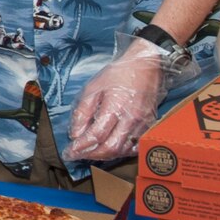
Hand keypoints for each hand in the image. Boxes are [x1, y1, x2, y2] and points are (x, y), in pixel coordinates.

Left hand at [66, 36, 191, 163]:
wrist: (146, 65)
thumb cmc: (118, 74)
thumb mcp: (93, 87)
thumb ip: (83, 112)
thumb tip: (75, 134)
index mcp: (115, 108)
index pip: (96, 135)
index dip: (81, 147)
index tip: (69, 152)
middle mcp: (131, 119)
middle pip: (111, 147)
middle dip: (92, 155)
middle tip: (78, 155)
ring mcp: (143, 123)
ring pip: (124, 149)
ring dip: (106, 155)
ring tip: (91, 153)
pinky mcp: (150, 124)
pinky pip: (136, 145)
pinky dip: (122, 151)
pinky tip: (111, 148)